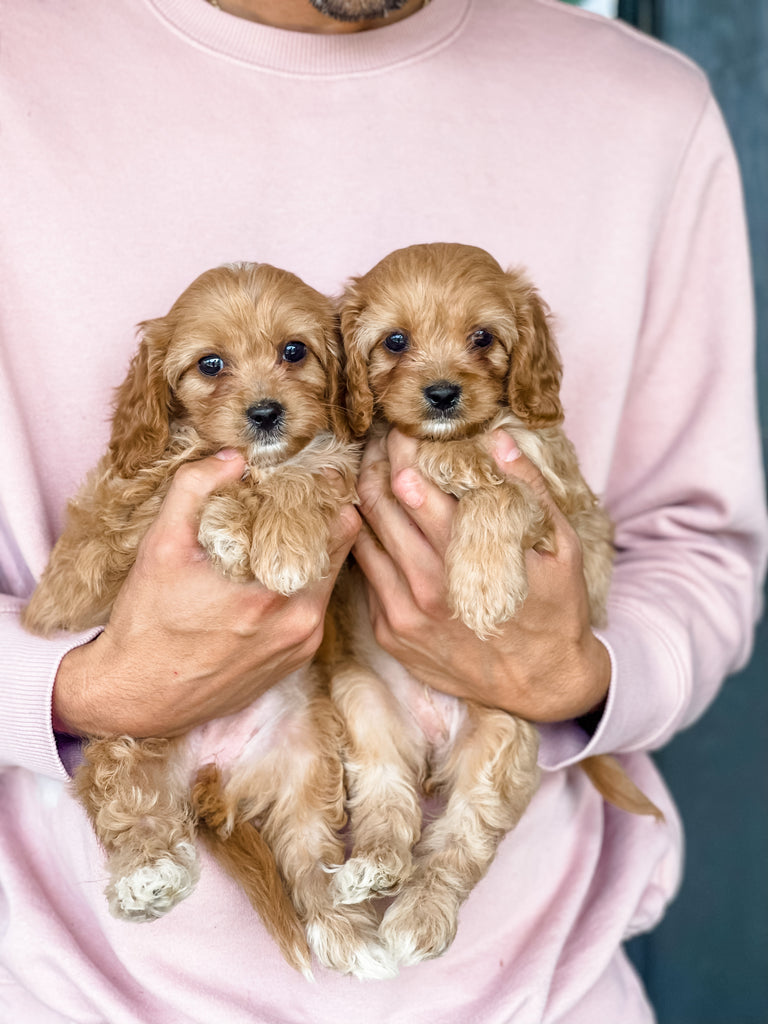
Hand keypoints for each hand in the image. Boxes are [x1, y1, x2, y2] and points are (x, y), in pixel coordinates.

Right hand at [53, 450, 359, 737]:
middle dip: (324, 519)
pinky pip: (314, 608)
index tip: (312, 476)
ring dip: (312, 552)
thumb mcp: (161, 546)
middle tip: (298, 497)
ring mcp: (302, 644)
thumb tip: (233, 458)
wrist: (138, 696)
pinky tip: (268, 573)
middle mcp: (301, 621)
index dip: (329, 494)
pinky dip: (302, 585)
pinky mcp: (296, 659)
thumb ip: (194, 489)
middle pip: (341, 550)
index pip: (340, 526)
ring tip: (280, 531)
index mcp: (276, 591)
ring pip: (329, 579)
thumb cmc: (148, 621)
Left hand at [352, 429, 609, 722]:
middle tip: (381, 438)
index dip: (399, 448)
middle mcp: (424, 586)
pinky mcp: (389, 632)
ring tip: (374, 469)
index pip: (410, 487)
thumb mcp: (560, 547)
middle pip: (376, 507)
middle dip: (375, 463)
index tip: (401, 424)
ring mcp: (401, 613)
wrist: (542, 684)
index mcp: (463, 559)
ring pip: (363, 538)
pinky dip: (367, 541)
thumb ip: (529, 490)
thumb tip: (499, 439)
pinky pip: (365, 574)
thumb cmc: (555, 609)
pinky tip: (378, 520)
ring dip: (365, 499)